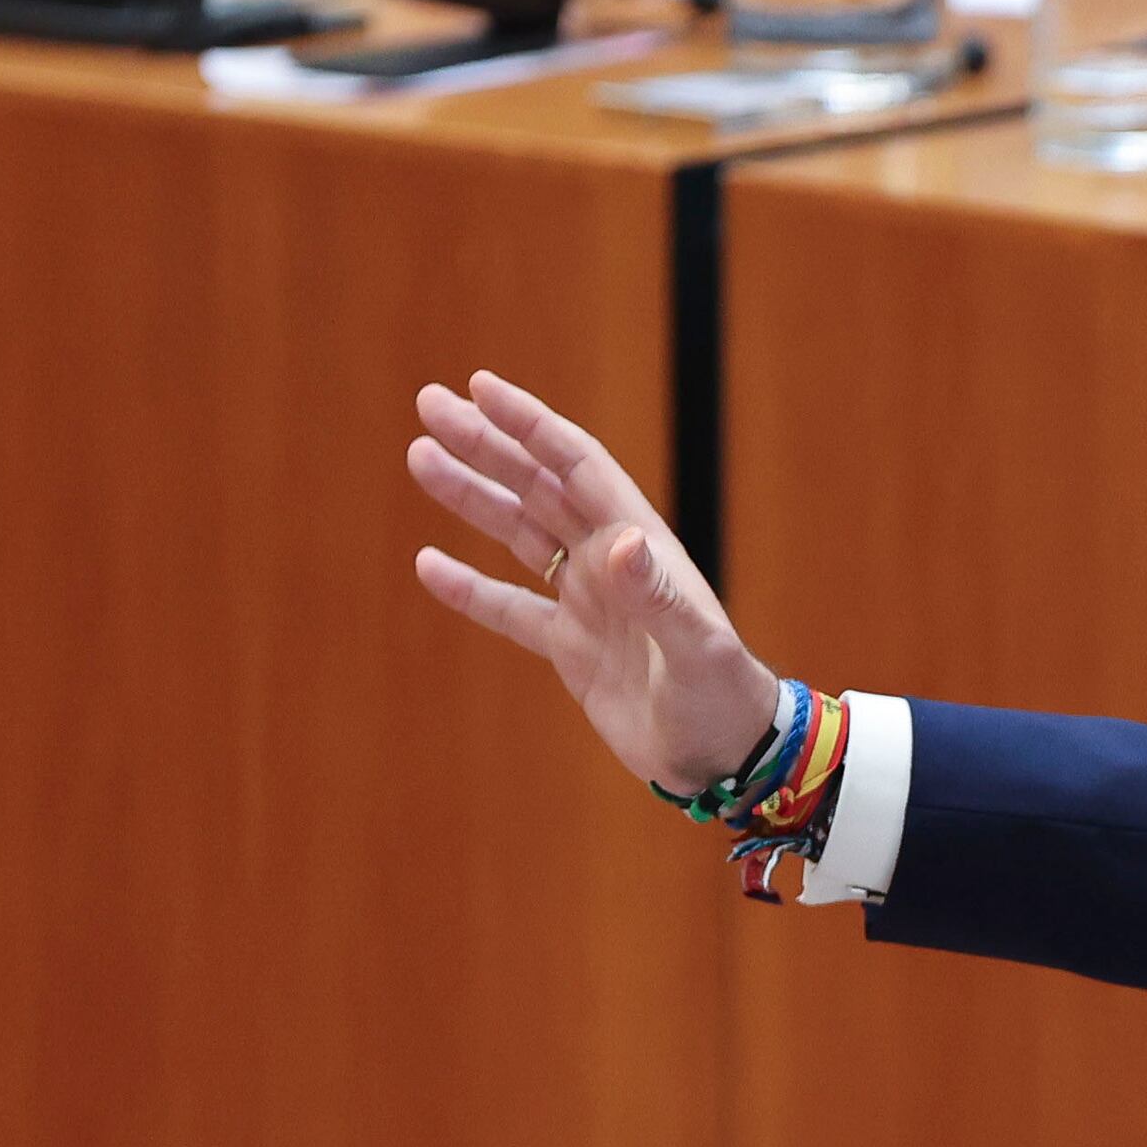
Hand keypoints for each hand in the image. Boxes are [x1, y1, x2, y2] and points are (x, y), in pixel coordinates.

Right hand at [408, 372, 780, 794]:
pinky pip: (510, 609)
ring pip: (518, 533)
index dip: (530, 425)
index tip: (480, 388)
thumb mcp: (695, 647)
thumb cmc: (723, 698)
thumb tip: (621, 541)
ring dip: (472, 496)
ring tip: (422, 458)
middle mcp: (611, 563)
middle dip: (486, 444)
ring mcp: (589, 602)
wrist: (724, 758)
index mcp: (640, 545)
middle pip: (537, 486)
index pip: (576, 466)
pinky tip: (428, 563)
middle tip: (429, 404)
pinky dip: (469, 587)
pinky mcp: (571, 648)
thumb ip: (657, 596)